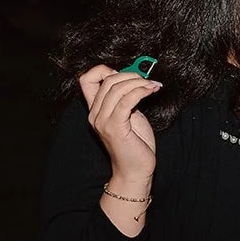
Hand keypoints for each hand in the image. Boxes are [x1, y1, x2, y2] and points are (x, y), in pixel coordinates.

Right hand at [78, 65, 159, 184]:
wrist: (136, 170)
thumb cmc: (135, 144)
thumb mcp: (129, 115)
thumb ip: (126, 98)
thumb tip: (134, 77)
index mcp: (95, 110)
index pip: (86, 79)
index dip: (104, 70)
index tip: (126, 76)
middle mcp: (95, 114)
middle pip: (107, 80)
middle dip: (131, 75)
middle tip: (147, 81)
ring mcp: (103, 121)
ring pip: (117, 88)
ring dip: (139, 83)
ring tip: (152, 86)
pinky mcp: (115, 128)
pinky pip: (127, 100)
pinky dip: (141, 91)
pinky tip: (151, 91)